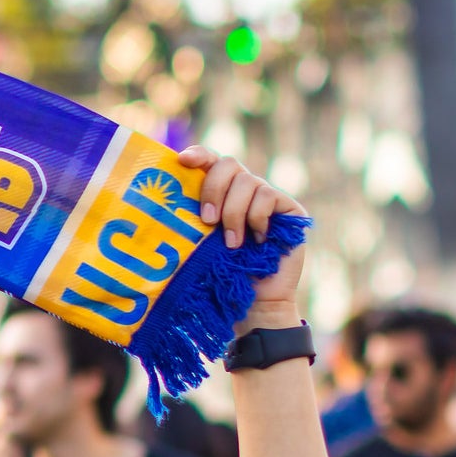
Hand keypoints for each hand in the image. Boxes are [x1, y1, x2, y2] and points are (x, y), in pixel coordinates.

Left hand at [180, 146, 305, 331]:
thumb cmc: (222, 274)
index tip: (182, 160)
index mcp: (220, 192)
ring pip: (248, 182)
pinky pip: (267, 197)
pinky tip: (258, 240)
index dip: (198, 154)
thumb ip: (194, 218)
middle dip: (213, 189)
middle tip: (207, 220)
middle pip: (228, 164)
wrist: (255, 302)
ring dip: (235, 213)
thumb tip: (166, 201)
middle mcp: (244, 189)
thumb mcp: (201, 242)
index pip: (209, 161)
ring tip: (232, 244)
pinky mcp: (289, 208)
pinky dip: (257, 218)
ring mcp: (268, 196)